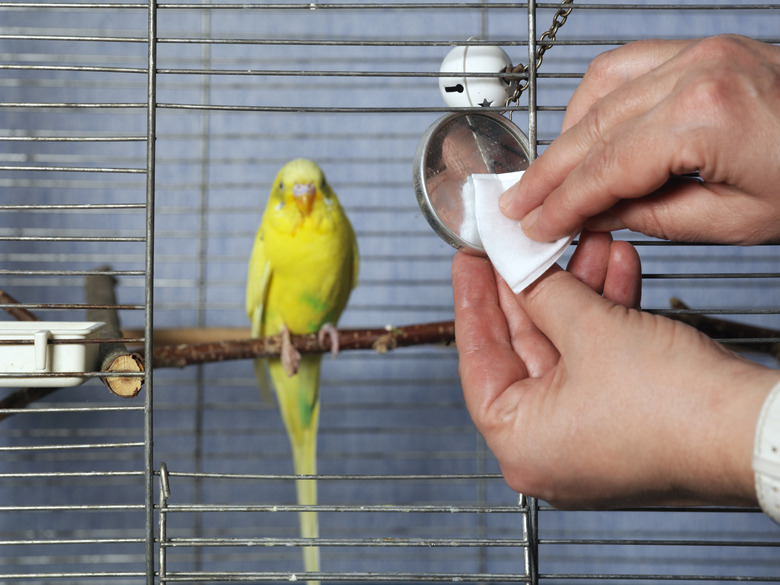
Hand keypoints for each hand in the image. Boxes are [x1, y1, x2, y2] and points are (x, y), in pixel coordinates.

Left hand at [452, 231, 778, 508]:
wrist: (756, 429)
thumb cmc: (675, 406)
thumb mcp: (591, 331)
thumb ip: (542, 292)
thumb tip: (515, 266)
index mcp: (519, 443)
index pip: (478, 359)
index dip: (472, 300)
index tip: (469, 261)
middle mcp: (546, 447)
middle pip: (524, 348)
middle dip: (532, 286)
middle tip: (520, 244)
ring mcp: (585, 435)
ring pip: (566, 346)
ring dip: (577, 290)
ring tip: (583, 240)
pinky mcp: (620, 419)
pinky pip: (597, 358)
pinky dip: (605, 314)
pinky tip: (614, 267)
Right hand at [499, 35, 779, 244]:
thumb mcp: (735, 221)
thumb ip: (650, 217)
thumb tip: (594, 215)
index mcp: (706, 117)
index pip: (606, 168)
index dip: (562, 202)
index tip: (532, 226)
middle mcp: (696, 72)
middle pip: (592, 129)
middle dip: (548, 174)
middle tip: (518, 206)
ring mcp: (699, 52)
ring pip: (598, 92)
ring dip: (565, 138)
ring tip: (547, 178)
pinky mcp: (703, 49)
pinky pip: (624, 67)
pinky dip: (593, 101)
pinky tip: (582, 131)